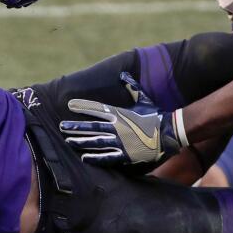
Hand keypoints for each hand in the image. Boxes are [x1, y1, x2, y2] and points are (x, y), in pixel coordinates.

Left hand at [59, 72, 182, 165]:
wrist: (170, 131)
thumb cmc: (156, 114)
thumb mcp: (143, 99)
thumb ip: (131, 87)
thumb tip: (123, 74)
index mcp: (120, 113)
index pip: (97, 109)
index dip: (82, 106)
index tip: (70, 105)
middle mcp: (117, 127)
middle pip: (92, 126)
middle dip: (75, 127)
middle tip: (61, 127)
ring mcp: (121, 141)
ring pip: (96, 141)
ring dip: (81, 141)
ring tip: (68, 140)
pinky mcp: (126, 155)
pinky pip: (107, 157)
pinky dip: (95, 158)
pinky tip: (84, 158)